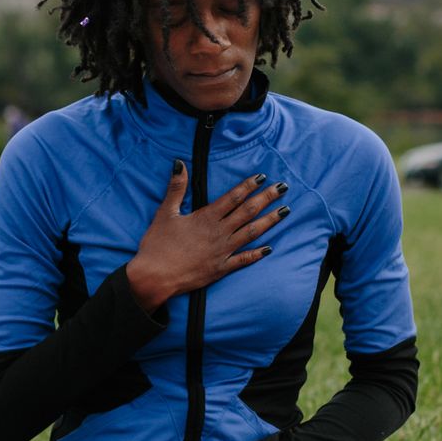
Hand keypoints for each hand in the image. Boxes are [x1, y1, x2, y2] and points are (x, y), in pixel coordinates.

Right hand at [125, 163, 289, 311]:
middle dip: (267, 198)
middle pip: (248, 211)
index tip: (263, 177)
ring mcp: (222, 251)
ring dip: (269, 221)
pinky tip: (269, 248)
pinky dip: (257, 254)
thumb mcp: (165, 212)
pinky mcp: (221, 269)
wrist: (155, 277)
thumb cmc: (157, 245)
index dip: (249, 185)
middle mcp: (219, 232)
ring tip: (285, 211)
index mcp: (206, 217)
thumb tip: (180, 163)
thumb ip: (176, 188)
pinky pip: (244, 260)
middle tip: (283, 188)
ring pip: (251, 233)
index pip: (233, 197)